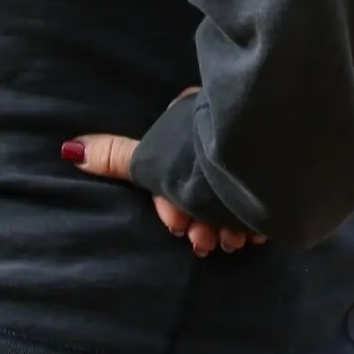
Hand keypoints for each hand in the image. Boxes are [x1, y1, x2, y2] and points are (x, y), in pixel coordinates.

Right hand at [63, 89, 266, 257]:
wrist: (270, 167)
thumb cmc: (204, 164)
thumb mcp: (152, 161)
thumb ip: (116, 157)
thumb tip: (71, 149)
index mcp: (194, 113)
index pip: (170, 165)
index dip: (168, 201)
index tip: (176, 224)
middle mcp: (226, 126)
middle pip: (200, 186)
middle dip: (197, 221)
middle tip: (204, 240)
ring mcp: (256, 149)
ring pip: (230, 196)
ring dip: (224, 228)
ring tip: (229, 240)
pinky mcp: (283, 170)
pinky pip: (263, 199)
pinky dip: (252, 223)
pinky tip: (251, 235)